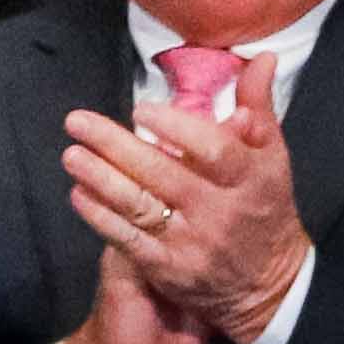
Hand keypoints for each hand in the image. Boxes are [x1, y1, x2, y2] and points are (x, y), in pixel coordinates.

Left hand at [61, 78, 308, 343]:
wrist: (267, 284)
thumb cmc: (265, 207)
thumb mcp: (273, 158)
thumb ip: (259, 107)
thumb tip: (260, 58)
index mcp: (251, 179)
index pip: (214, 149)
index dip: (178, 128)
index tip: (142, 109)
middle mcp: (220, 211)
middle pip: (164, 174)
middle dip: (115, 146)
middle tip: (77, 121)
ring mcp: (192, 243)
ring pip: (140, 206)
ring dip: (100, 178)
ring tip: (71, 154)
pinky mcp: (168, 268)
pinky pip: (128, 239)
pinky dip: (100, 216)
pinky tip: (78, 193)